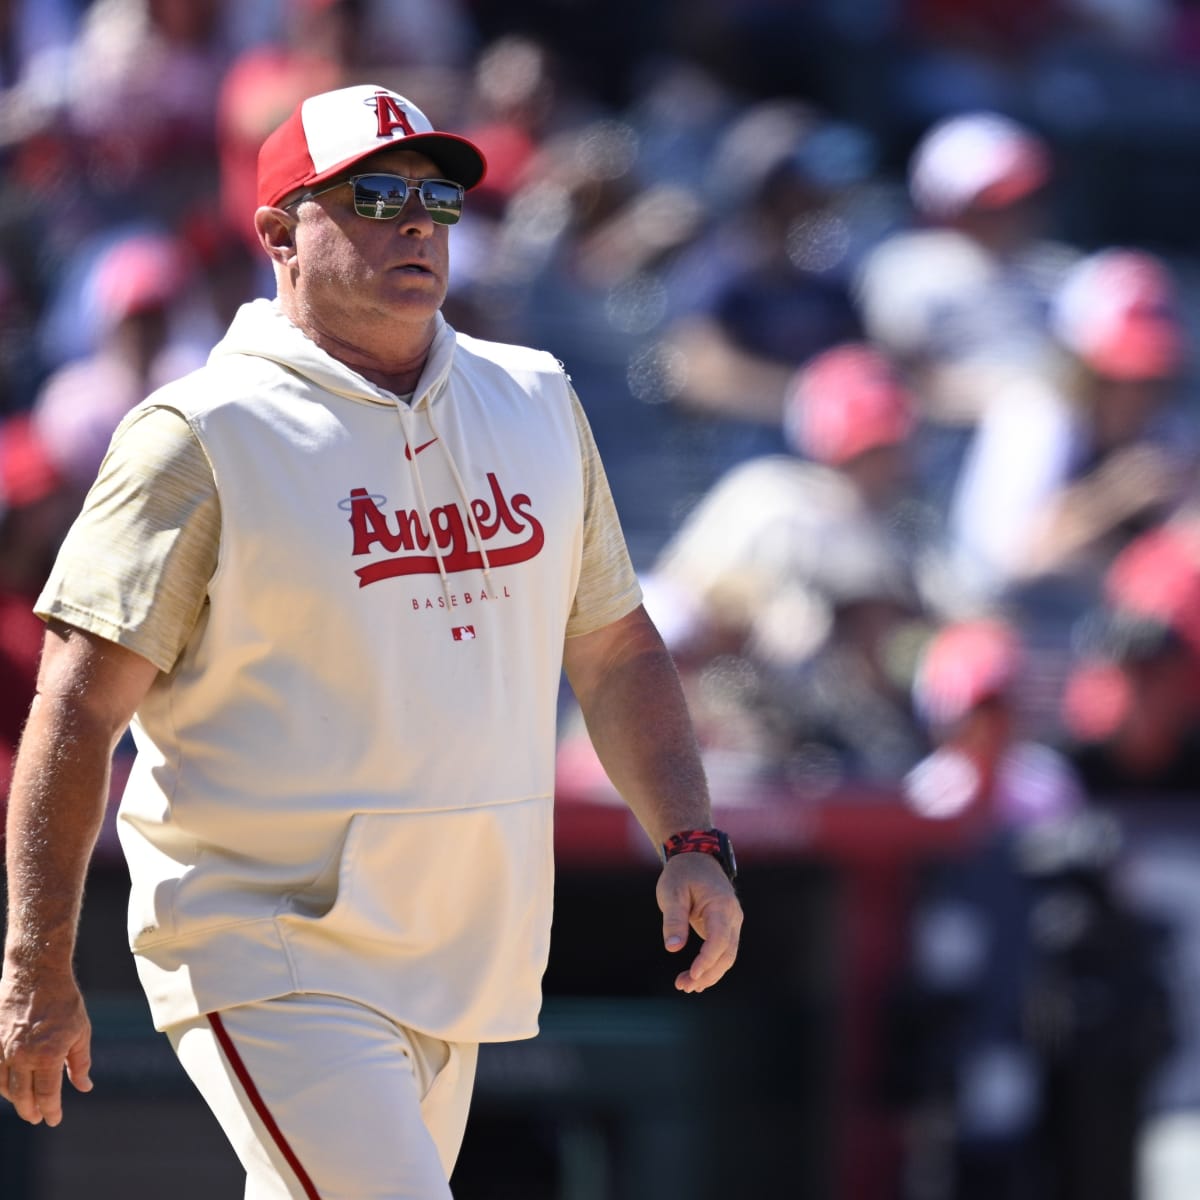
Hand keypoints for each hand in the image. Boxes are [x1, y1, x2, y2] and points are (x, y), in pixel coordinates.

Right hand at [0, 967, 92, 1125]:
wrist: (36, 975)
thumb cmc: (64, 1002)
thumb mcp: (81, 1031)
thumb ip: (80, 1062)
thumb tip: (84, 1087)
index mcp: (48, 1055)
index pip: (47, 1095)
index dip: (51, 1111)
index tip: (53, 1120)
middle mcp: (22, 1056)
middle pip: (23, 1096)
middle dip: (31, 1111)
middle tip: (37, 1118)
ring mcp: (3, 1050)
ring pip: (4, 1086)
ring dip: (15, 1099)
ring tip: (25, 1104)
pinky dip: (0, 1084)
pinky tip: (8, 1087)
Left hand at [657, 851, 742, 993]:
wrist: (695, 858)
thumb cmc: (682, 874)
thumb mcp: (672, 893)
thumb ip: (673, 920)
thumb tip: (673, 948)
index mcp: (721, 905)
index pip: (719, 940)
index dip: (706, 960)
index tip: (691, 975)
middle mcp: (732, 916)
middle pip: (727, 954)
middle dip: (707, 974)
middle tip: (683, 986)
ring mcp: (732, 922)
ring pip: (727, 956)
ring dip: (709, 974)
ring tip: (685, 986)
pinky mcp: (725, 927)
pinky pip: (722, 951)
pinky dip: (710, 965)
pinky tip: (695, 977)